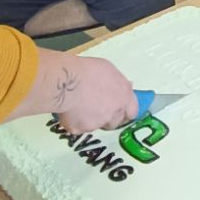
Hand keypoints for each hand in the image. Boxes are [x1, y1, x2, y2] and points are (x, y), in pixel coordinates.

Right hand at [14, 54, 137, 131]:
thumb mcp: (109, 70)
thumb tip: (118, 86)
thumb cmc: (87, 70)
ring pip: (96, 125)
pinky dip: (74, 121)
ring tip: (79, 104)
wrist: (68, 81)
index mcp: (124, 97)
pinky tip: (69, 108)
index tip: (121, 110)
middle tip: (96, 107)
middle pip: (115, 122)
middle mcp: (114, 113)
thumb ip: (117, 83)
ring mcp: (97, 123)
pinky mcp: (80, 129)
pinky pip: (78, 127)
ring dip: (90, 119)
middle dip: (107, 117)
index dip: (125, 112)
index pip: (132, 111)